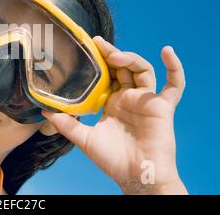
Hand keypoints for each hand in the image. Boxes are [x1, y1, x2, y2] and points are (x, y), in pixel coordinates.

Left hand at [42, 36, 187, 193]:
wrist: (135, 176)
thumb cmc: (113, 160)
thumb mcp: (84, 139)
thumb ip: (66, 124)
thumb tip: (44, 111)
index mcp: (112, 102)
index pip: (106, 75)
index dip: (99, 61)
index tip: (88, 48)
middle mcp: (129, 98)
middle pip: (123, 68)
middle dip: (111, 54)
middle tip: (97, 43)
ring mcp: (146, 100)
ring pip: (142, 70)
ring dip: (130, 58)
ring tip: (115, 56)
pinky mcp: (162, 106)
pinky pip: (175, 85)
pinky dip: (174, 68)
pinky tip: (167, 51)